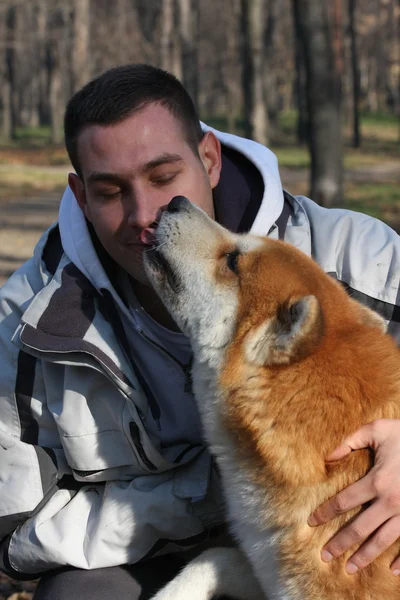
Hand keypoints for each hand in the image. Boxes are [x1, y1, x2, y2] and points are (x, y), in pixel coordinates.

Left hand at [308, 419, 399, 574]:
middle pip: (359, 528)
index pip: (343, 501)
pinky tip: (391, 570)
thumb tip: (327, 457)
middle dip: (340, 543)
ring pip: (383, 540)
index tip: (311, 522)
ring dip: (365, 556)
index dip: (325, 512)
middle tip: (324, 556)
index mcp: (377, 481)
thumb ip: (350, 441)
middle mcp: (391, 501)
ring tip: (350, 568)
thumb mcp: (376, 430)